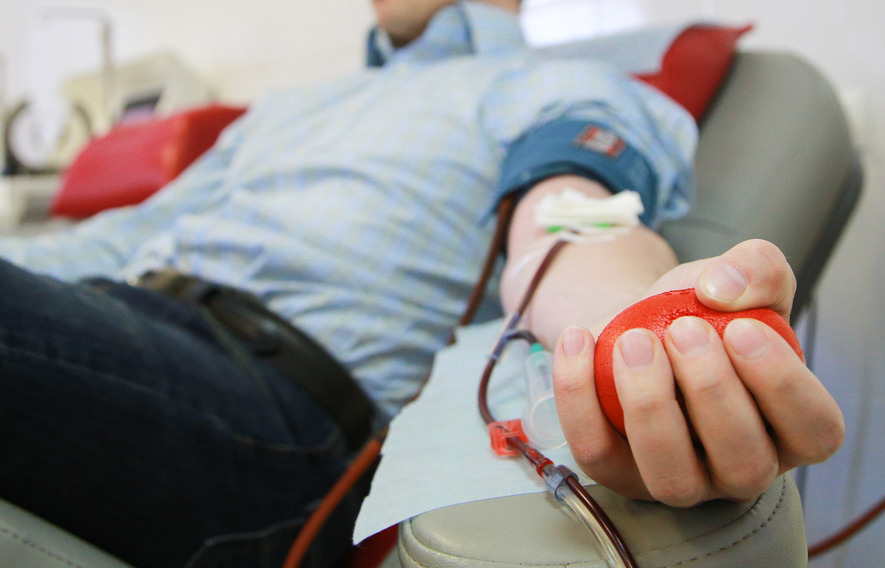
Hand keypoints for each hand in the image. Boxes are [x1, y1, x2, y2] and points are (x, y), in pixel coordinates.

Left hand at [551, 239, 844, 505]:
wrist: (635, 324)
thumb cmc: (701, 313)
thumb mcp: (740, 278)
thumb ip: (756, 269)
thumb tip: (722, 290)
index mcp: (789, 428)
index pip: (813, 431)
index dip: (782, 384)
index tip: (742, 329)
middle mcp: (741, 469)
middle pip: (743, 462)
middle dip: (711, 390)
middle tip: (683, 329)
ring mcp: (679, 480)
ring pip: (672, 477)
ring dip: (649, 405)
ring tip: (633, 341)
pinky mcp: (617, 473)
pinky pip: (595, 453)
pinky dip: (579, 397)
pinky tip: (579, 340)